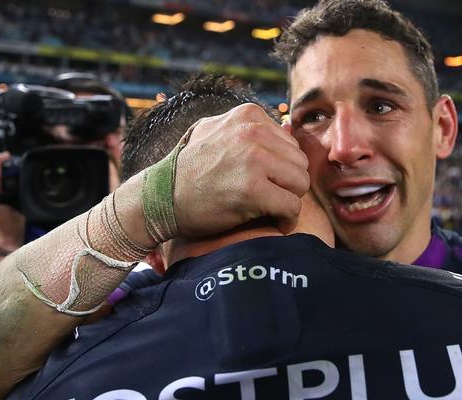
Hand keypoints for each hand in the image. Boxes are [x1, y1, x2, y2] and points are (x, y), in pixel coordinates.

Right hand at [173, 103, 309, 234]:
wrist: (161, 198)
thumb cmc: (189, 170)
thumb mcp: (215, 132)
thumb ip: (249, 128)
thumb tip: (289, 125)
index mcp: (248, 116)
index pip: (290, 144)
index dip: (281, 169)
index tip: (265, 184)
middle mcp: (253, 132)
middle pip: (299, 164)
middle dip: (288, 186)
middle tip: (269, 200)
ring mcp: (253, 160)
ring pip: (300, 184)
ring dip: (288, 202)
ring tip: (269, 210)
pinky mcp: (253, 190)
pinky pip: (291, 207)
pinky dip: (286, 220)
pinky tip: (274, 223)